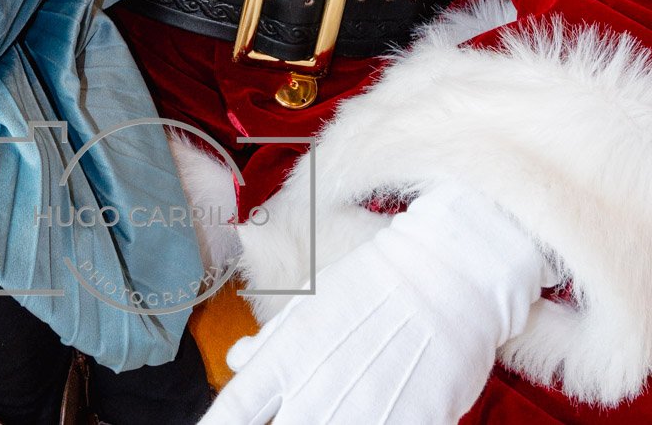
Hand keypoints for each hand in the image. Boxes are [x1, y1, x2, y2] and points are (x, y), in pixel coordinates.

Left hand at [201, 181, 548, 424]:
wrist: (448, 272)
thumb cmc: (378, 282)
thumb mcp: (316, 303)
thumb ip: (273, 339)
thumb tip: (237, 360)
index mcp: (287, 356)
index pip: (235, 411)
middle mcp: (315, 391)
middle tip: (295, 411)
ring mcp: (360, 413)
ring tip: (336, 408)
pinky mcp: (409, 424)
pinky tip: (370, 416)